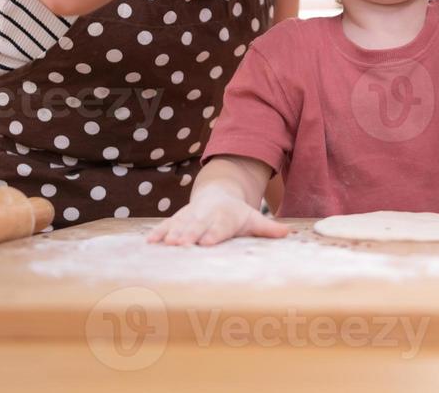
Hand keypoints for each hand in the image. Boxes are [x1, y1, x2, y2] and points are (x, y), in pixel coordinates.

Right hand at [145, 187, 289, 246]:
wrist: (218, 193)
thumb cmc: (237, 213)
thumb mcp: (253, 218)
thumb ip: (268, 228)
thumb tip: (288, 233)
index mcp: (225, 216)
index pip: (220, 227)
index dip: (213, 234)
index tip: (206, 242)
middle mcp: (206, 215)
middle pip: (197, 226)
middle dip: (188, 235)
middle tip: (180, 245)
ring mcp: (190, 215)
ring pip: (180, 225)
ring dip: (171, 234)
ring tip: (165, 245)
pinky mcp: (178, 218)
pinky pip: (166, 225)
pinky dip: (158, 233)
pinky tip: (149, 243)